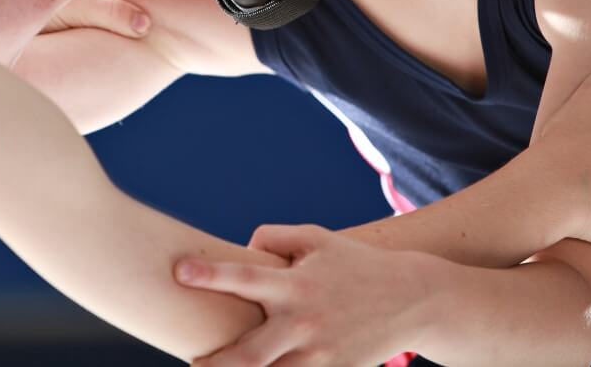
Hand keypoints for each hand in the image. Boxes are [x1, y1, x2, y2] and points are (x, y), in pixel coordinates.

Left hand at [175, 225, 432, 366]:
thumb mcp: (317, 238)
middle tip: (190, 363)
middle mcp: (303, 322)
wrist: (411, 299)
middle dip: (215, 364)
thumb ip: (274, 237)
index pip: (245, 277)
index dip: (210, 275)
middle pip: (250, 353)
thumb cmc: (354, 264)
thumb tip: (240, 249)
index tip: (179, 271)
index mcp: (295, 284)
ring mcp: (318, 354)